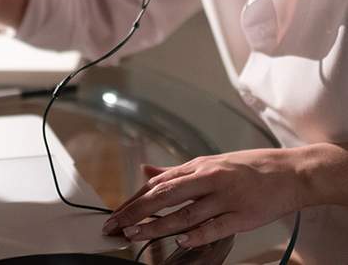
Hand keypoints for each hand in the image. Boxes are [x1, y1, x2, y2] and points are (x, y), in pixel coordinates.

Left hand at [101, 149, 303, 248]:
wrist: (289, 173)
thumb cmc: (246, 168)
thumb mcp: (208, 163)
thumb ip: (176, 172)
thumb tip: (146, 171)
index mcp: (197, 167)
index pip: (158, 185)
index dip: (135, 200)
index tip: (116, 215)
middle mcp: (207, 179)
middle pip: (165, 196)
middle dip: (137, 212)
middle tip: (116, 226)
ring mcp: (224, 198)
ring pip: (185, 213)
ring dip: (158, 226)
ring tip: (136, 235)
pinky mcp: (242, 215)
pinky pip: (215, 226)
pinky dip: (197, 234)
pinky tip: (180, 242)